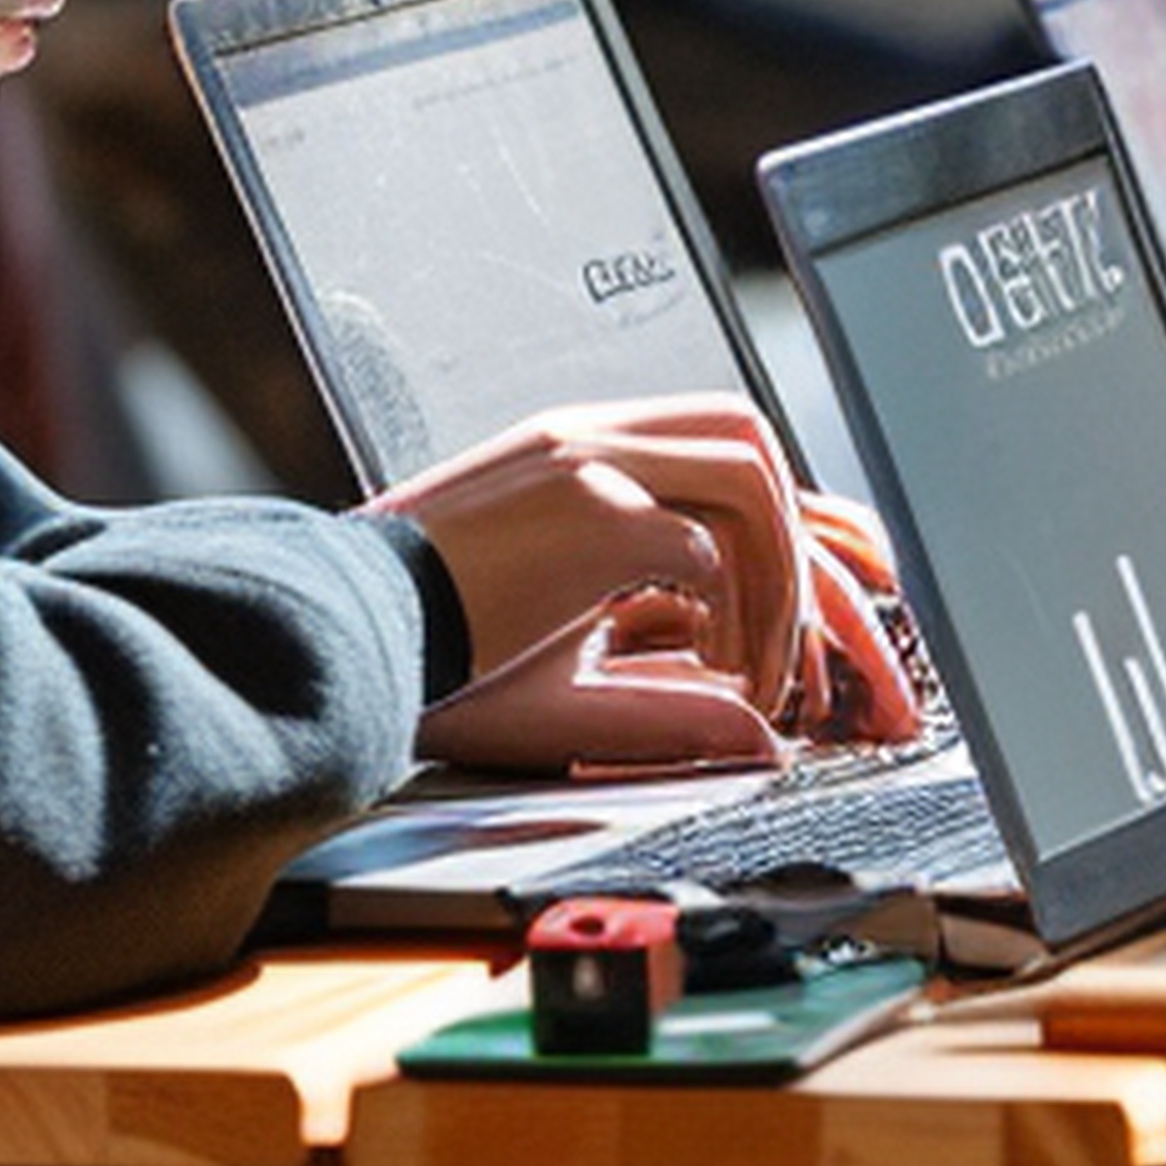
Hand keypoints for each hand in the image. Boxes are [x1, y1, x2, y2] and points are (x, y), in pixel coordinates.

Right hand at [380, 396, 912, 775]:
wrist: (344, 627)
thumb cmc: (431, 641)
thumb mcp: (558, 642)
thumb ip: (660, 663)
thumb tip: (758, 729)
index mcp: (574, 451)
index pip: (712, 440)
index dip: (780, 511)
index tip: (821, 582)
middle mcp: (588, 438)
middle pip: (747, 436)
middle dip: (800, 535)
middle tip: (809, 636)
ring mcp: (591, 465)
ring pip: (751, 483)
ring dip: (776, 581)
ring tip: (765, 671)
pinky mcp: (591, 513)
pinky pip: (708, 549)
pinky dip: (733, 616)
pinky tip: (720, 676)